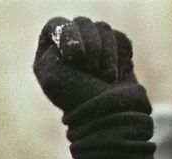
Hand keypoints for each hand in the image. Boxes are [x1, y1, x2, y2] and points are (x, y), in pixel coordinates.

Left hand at [33, 15, 154, 158]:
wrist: (111, 121)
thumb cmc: (78, 102)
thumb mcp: (53, 75)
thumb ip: (54, 41)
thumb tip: (69, 27)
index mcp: (51, 55)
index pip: (56, 25)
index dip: (67, 34)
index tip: (76, 55)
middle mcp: (72, 50)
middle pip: (82, 23)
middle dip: (90, 47)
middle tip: (91, 71)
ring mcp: (96, 51)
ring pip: (103, 28)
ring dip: (105, 55)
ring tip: (104, 77)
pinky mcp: (117, 54)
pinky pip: (120, 39)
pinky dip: (120, 57)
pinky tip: (114, 76)